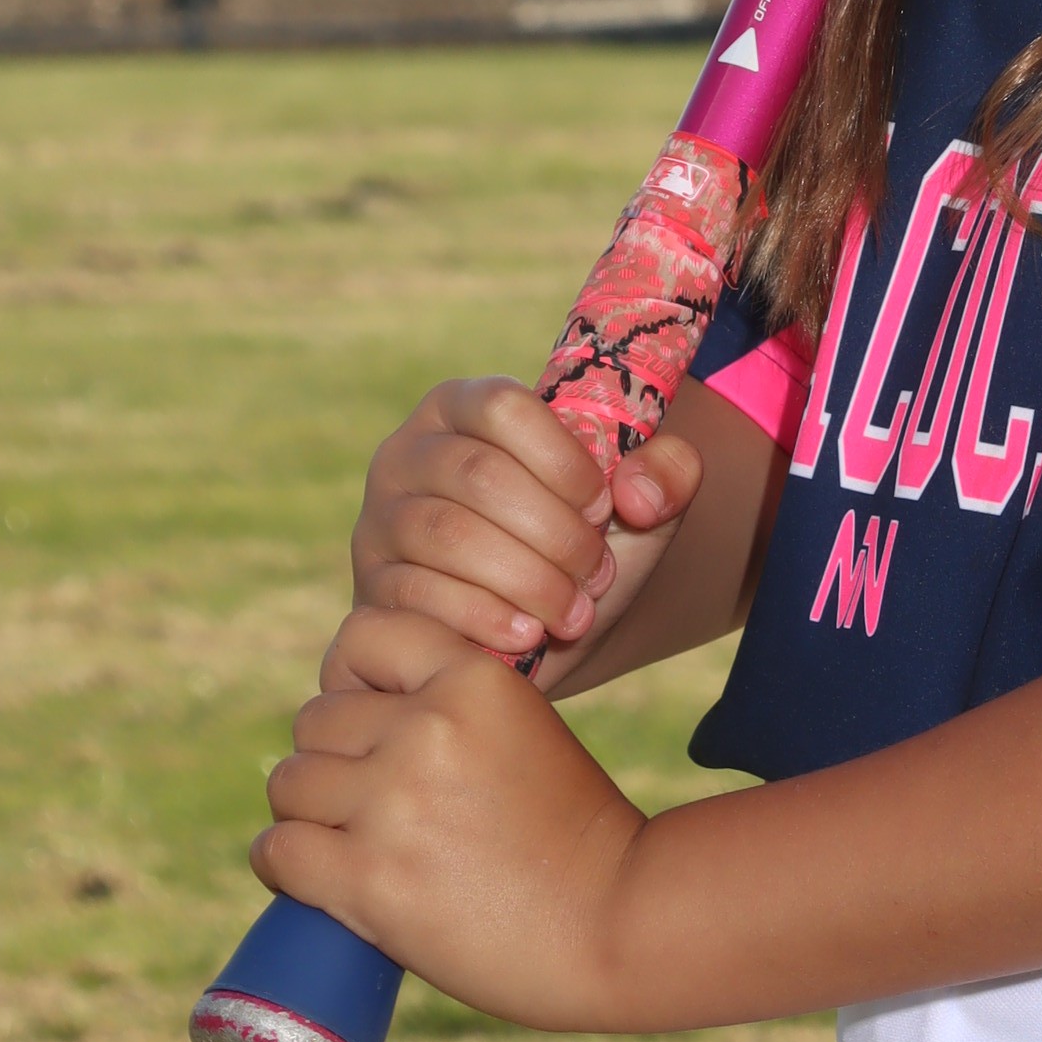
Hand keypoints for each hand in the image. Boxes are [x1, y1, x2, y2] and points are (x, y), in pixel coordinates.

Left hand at [252, 601, 647, 1028]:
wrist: (617, 927)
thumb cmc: (576, 837)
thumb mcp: (525, 731)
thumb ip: (452, 709)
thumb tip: (357, 708)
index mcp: (474, 677)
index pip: (362, 636)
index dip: (355, 680)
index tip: (372, 721)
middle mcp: (427, 727)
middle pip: (315, 720)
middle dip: (333, 759)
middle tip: (370, 803)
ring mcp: (393, 803)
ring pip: (289, 784)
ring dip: (306, 814)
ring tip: (346, 842)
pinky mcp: (369, 879)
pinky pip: (279, 850)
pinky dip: (285, 864)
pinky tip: (314, 876)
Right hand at [350, 377, 701, 687]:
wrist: (541, 626)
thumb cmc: (583, 543)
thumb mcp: (640, 503)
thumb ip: (669, 471)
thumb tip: (640, 493)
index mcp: (464, 406)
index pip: (503, 407)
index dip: (562, 460)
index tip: (605, 506)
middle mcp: (408, 452)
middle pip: (477, 476)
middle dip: (553, 534)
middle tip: (597, 574)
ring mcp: (381, 520)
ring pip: (448, 538)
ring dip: (526, 581)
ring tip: (575, 613)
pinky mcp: (372, 587)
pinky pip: (418, 596)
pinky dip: (483, 619)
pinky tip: (528, 635)